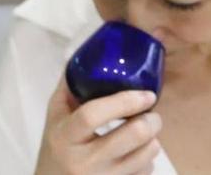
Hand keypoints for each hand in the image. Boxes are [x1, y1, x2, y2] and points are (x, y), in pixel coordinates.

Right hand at [34, 78, 161, 174]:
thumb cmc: (58, 146)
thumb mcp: (57, 116)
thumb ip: (72, 85)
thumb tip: (94, 48)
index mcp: (64, 137)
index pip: (93, 114)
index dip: (125, 101)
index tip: (147, 94)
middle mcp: (82, 161)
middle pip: (134, 134)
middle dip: (152, 120)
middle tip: (151, 115)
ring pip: (148, 153)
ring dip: (153, 140)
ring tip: (142, 135)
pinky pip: (147, 170)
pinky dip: (147, 160)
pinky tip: (134, 155)